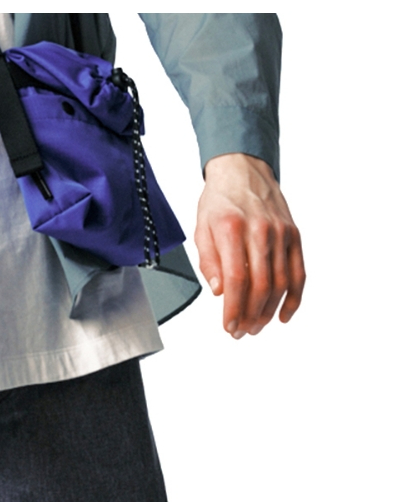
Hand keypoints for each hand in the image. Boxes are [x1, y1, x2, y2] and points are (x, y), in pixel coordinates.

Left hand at [194, 154, 304, 335]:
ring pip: (281, 283)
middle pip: (261, 285)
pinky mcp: (294, 235)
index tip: (229, 326)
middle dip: (250, 316)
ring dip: (269, 312)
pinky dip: (294, 298)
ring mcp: (281, 233)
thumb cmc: (221, 200)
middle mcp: (260, 230)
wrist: (244, 169)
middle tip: (241, 331)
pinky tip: (284, 315)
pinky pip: (299, 272)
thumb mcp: (202, 227)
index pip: (236, 278)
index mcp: (231, 228)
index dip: (233, 308)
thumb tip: (218, 291)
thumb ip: (208, 260)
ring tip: (257, 326)